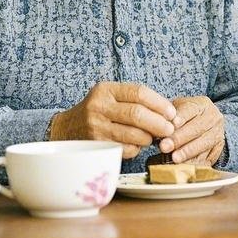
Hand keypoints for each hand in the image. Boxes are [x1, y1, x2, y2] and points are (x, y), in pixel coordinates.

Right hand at [50, 82, 178, 159]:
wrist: (65, 129)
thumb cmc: (99, 112)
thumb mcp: (111, 97)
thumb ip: (136, 101)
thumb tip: (169, 114)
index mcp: (106, 90)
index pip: (139, 93)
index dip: (160, 103)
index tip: (172, 113)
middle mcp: (99, 106)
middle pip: (137, 114)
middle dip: (159, 123)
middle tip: (170, 129)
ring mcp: (95, 126)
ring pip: (133, 134)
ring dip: (149, 138)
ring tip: (153, 138)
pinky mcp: (95, 145)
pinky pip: (125, 148)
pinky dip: (136, 148)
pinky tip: (136, 145)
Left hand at [160, 95, 224, 163]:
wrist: (205, 125)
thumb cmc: (185, 118)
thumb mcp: (176, 110)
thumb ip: (167, 117)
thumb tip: (156, 126)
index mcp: (202, 105)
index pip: (190, 110)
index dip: (180, 118)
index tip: (171, 125)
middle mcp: (213, 117)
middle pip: (197, 128)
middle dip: (180, 138)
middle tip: (164, 146)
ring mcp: (218, 134)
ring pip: (204, 143)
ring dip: (188, 152)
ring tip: (174, 158)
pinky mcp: (218, 149)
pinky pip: (207, 157)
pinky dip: (194, 163)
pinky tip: (183, 167)